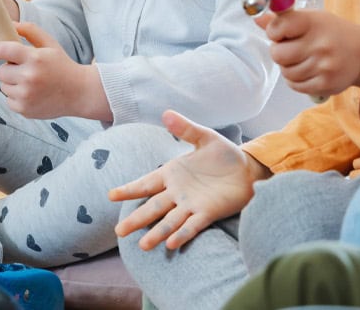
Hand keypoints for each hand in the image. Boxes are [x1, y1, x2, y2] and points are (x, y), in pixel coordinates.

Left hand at [0, 22, 107, 120]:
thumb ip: (31, 31)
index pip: (3, 50)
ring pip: (3, 87)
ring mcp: (26, 96)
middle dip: (9, 69)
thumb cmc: (62, 65)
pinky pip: (9, 101)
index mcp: (35, 58)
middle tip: (24, 69)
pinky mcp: (24, 110)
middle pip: (0, 71)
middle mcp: (29, 77)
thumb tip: (11, 24)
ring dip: (12, 84)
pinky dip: (17, 97)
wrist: (79, 93)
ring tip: (30, 83)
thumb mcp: (51, 44)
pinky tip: (32, 94)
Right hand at [109, 110, 267, 249]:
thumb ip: (185, 129)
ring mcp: (192, 204)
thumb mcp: (204, 137)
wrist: (248, 169)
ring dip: (156, 232)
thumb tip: (166, 113)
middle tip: (119, 231)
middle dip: (136, 218)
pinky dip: (181, 234)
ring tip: (142, 246)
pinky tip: (170, 243)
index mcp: (173, 173)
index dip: (130, 190)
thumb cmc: (225, 154)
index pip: (146, 183)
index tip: (111, 196)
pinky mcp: (208, 213)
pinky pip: (192, 226)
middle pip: (153, 207)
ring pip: (170, 220)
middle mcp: (178, 192)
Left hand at [256, 9, 359, 97]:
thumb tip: (257, 18)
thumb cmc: (332, 33)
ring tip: (301, 60)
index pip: (278, 27)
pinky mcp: (326, 84)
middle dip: (279, 53)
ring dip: (288, 67)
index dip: (273, 32)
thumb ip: (284, 20)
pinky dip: (296, 80)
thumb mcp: (312, 19)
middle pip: (278, 54)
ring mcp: (323, 66)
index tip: (280, 34)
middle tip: (289, 49)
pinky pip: (296, 86)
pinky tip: (306, 71)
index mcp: (313, 22)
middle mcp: (319, 44)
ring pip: (286, 72)